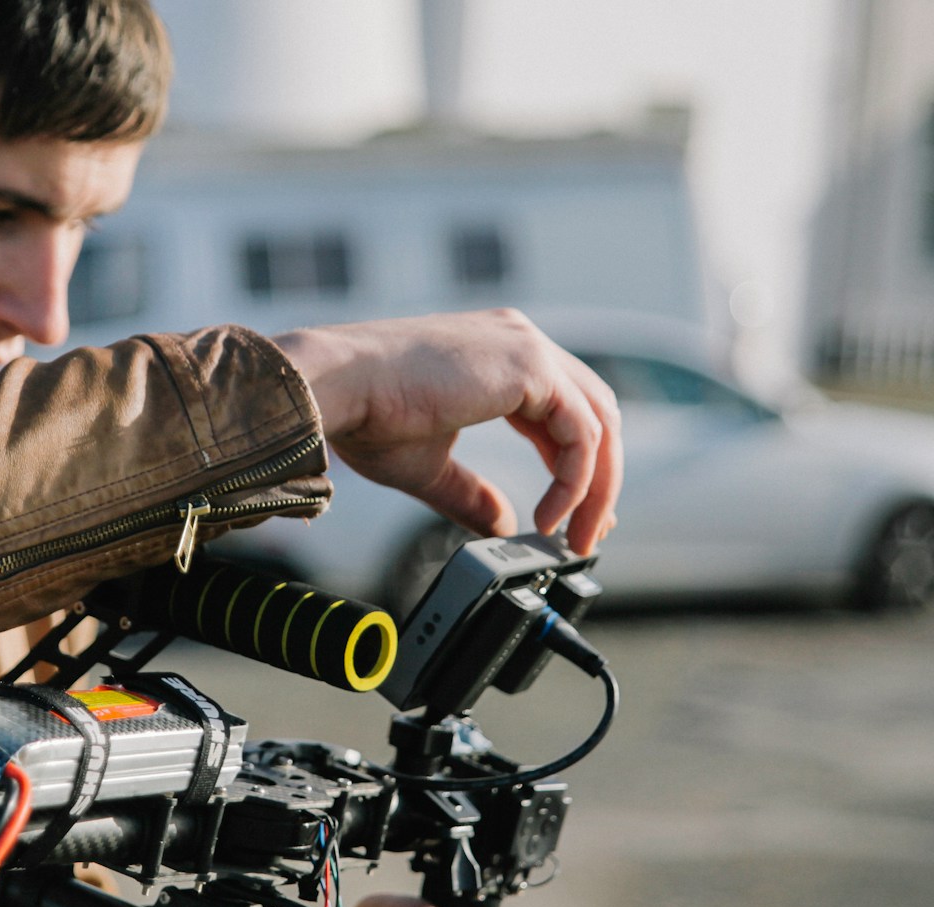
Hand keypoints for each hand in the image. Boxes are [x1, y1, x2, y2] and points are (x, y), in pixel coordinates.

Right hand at [274, 309, 621, 554]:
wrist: (336, 387)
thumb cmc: (364, 416)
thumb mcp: (429, 465)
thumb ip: (471, 494)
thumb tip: (502, 526)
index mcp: (496, 355)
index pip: (564, 409)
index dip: (575, 467)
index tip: (572, 515)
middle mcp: (519, 341)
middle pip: (595, 412)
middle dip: (599, 479)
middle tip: (588, 534)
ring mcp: (528, 348)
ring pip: (599, 422)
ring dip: (596, 487)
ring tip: (574, 535)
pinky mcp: (530, 366)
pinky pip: (581, 432)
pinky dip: (575, 481)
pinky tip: (549, 516)